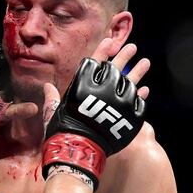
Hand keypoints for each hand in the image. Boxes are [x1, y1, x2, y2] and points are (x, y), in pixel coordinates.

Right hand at [42, 40, 148, 189]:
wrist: (78, 151)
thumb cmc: (62, 131)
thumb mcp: (53, 112)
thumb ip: (52, 98)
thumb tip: (47, 87)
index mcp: (83, 86)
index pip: (94, 62)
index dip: (102, 50)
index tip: (110, 41)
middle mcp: (103, 90)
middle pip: (116, 68)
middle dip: (124, 56)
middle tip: (132, 48)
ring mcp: (119, 102)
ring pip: (132, 82)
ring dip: (138, 71)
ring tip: (145, 62)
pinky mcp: (129, 116)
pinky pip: (139, 103)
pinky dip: (142, 96)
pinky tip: (145, 90)